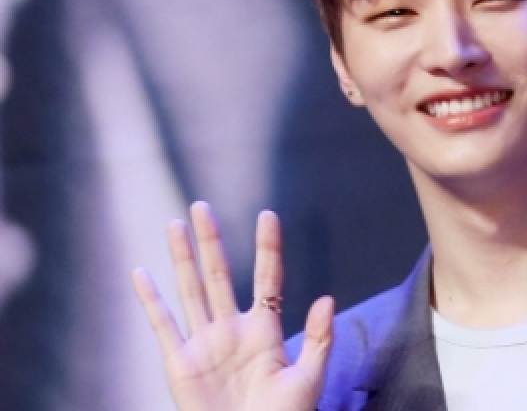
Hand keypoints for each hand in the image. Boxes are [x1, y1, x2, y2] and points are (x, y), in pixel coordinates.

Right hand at [132, 202, 333, 410]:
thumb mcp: (308, 379)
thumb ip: (318, 339)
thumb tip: (326, 298)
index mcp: (265, 329)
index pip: (267, 278)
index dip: (268, 247)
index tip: (267, 215)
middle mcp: (232, 329)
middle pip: (220, 274)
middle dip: (211, 241)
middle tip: (202, 206)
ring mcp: (205, 343)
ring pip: (191, 290)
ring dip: (181, 259)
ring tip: (174, 225)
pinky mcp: (180, 363)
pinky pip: (163, 325)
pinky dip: (150, 300)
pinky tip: (141, 273)